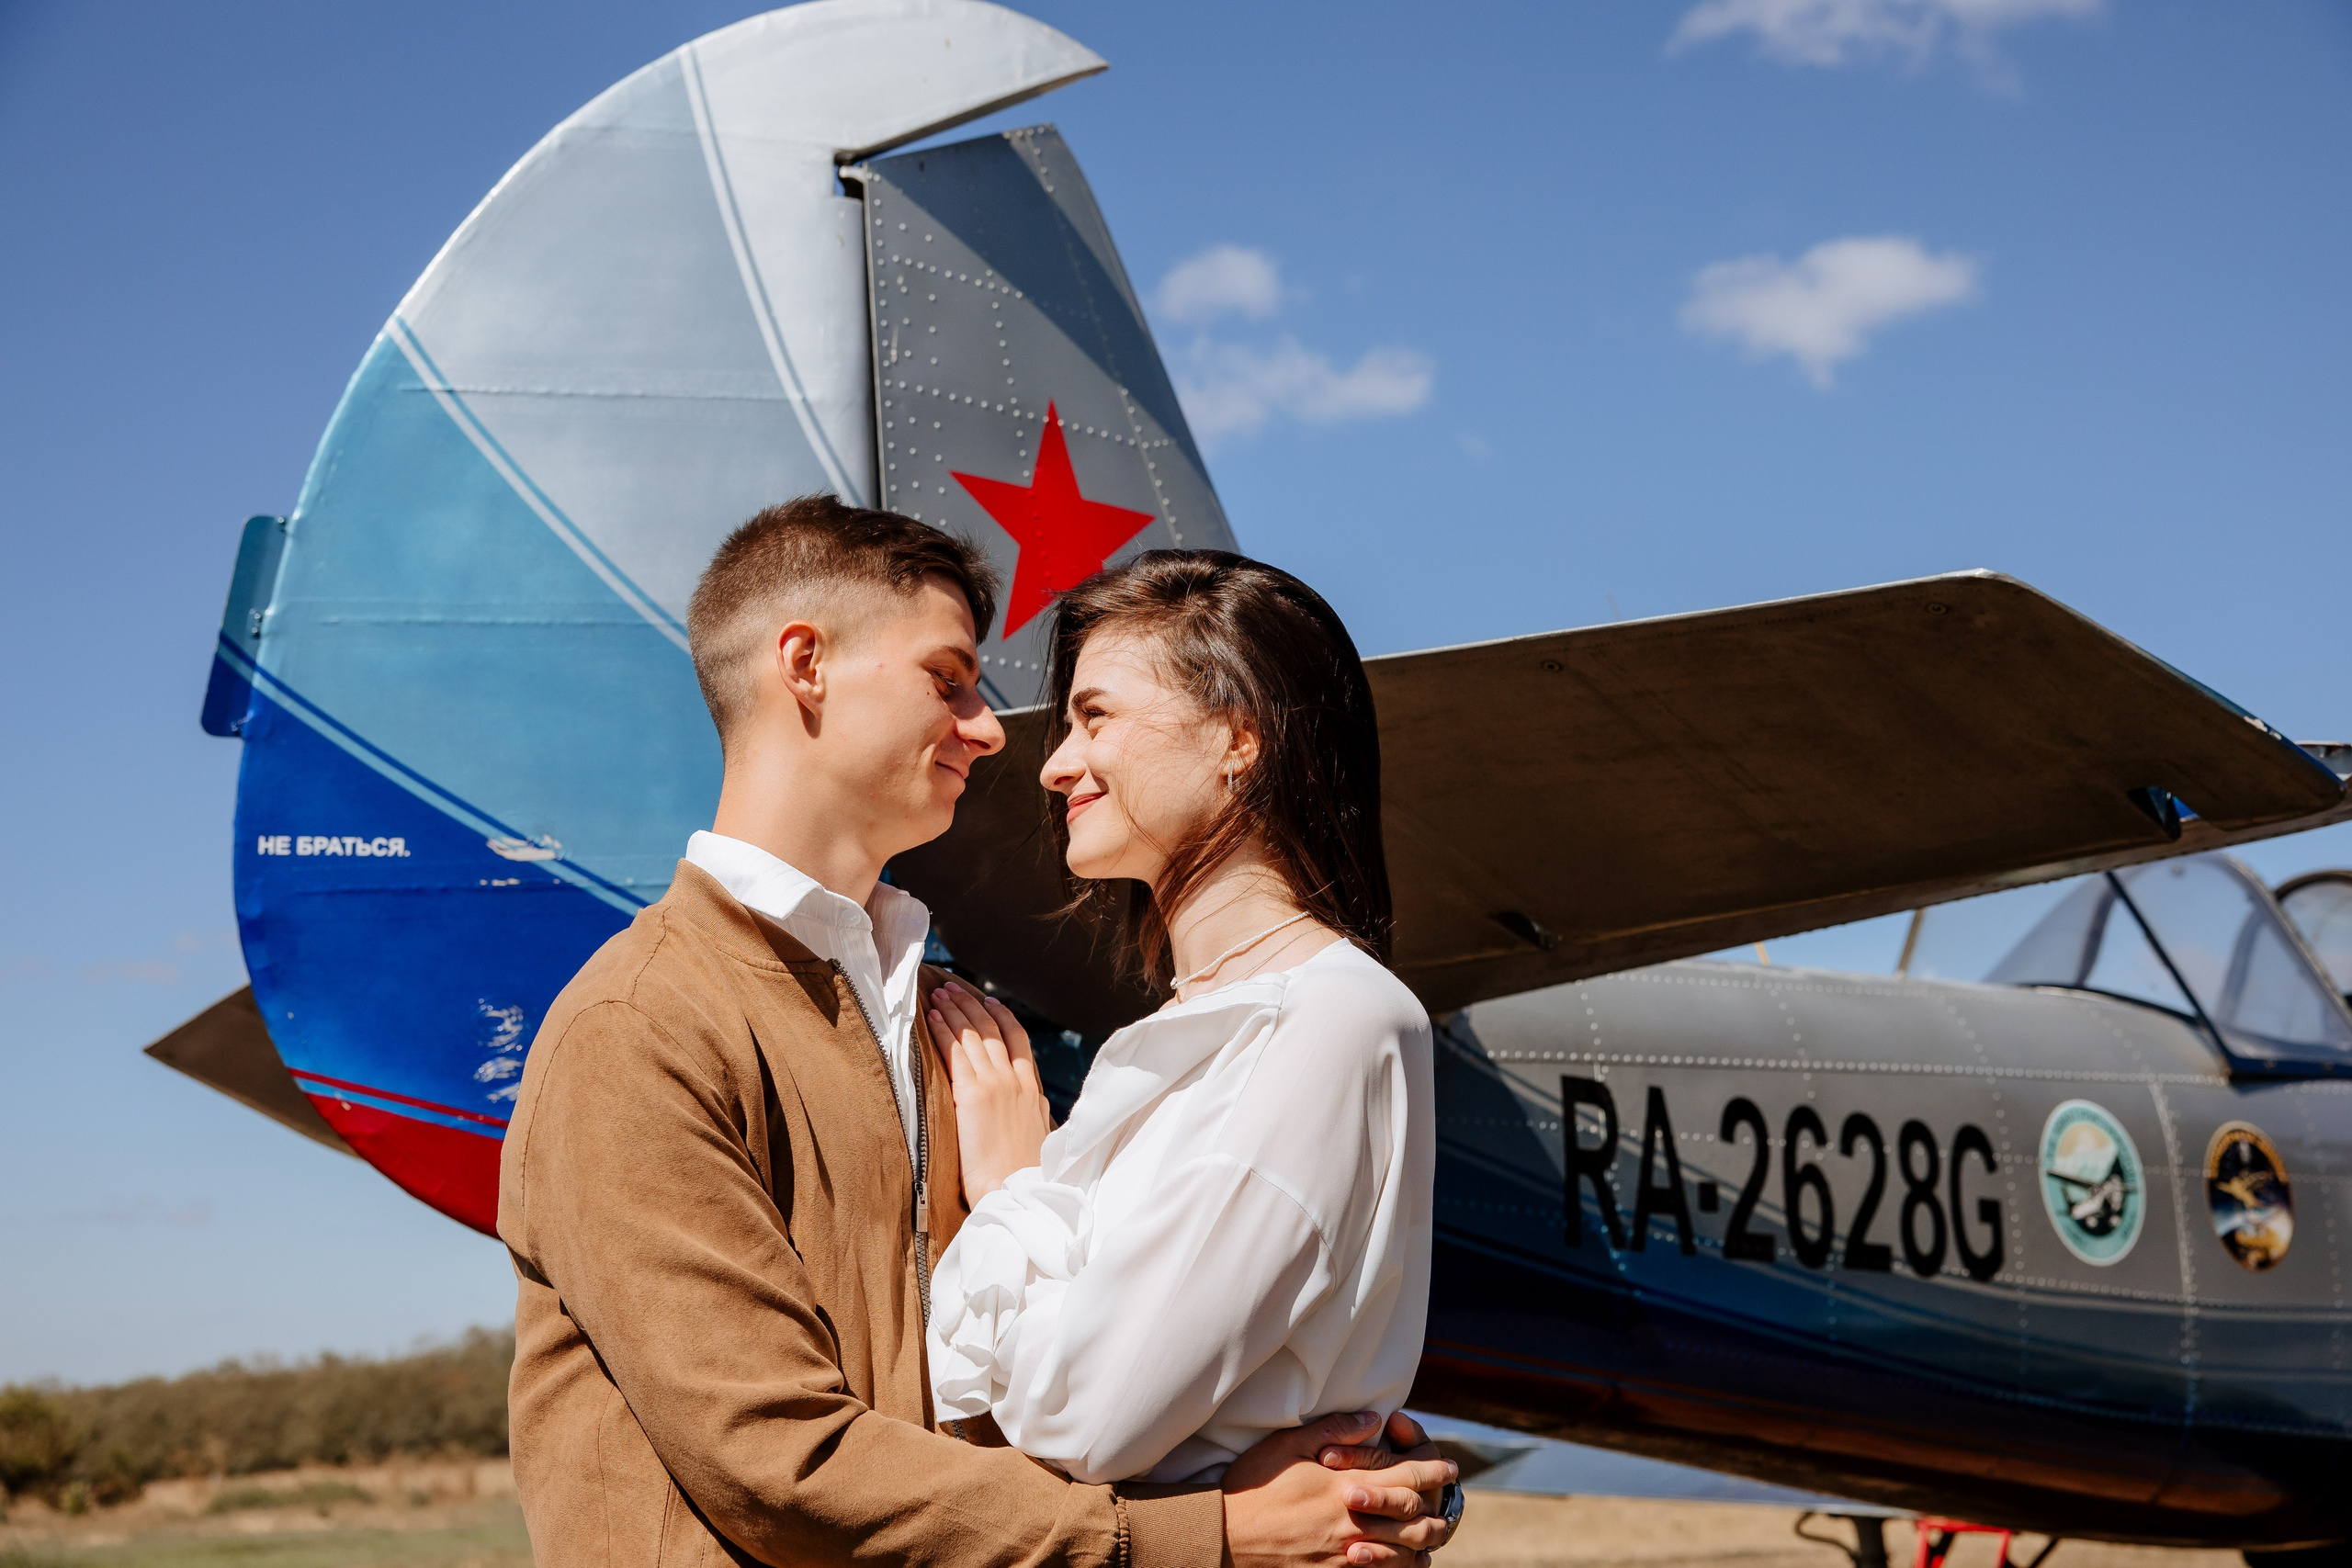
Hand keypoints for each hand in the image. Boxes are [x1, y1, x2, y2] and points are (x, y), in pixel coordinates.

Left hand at [927, 982, 1052, 1201]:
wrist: (1015, 1190)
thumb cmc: (1025, 1172)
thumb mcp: (1039, 1132)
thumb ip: (1036, 1110)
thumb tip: (1037, 1099)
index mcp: (1031, 1088)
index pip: (1017, 1038)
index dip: (1002, 1016)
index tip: (989, 1001)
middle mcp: (1014, 1080)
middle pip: (991, 1029)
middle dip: (970, 1005)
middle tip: (952, 989)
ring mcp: (994, 1084)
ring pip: (972, 1035)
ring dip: (953, 1010)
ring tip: (938, 995)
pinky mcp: (972, 1095)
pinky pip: (955, 1053)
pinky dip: (943, 1030)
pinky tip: (931, 1018)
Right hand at [1223, 1411, 1457, 1567]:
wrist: (1226, 1537)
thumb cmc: (1254, 1486)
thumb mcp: (1288, 1443)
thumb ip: (1335, 1429)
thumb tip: (1373, 1419)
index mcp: (1347, 1486)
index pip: (1406, 1478)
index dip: (1433, 1470)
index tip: (1449, 1465)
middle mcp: (1354, 1523)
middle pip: (1414, 1520)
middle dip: (1437, 1508)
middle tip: (1450, 1500)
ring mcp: (1345, 1554)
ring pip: (1403, 1553)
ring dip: (1423, 1542)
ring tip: (1433, 1534)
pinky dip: (1398, 1567)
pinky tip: (1403, 1562)